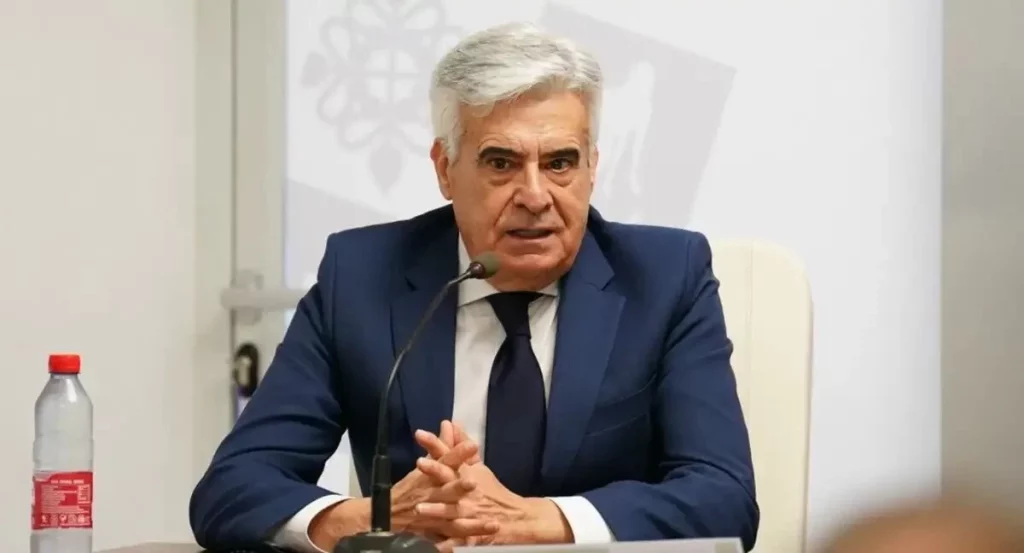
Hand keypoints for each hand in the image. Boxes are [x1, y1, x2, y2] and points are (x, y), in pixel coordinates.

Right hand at [308, 431, 495, 550]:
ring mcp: (431, 518)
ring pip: (452, 520)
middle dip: (458, 487)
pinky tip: (469, 546)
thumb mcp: (424, 467)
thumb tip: (450, 424)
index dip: (457, 454)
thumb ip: (441, 447)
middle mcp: (430, 497)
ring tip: (491, 524)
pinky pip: (442, 542)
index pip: (444, 462)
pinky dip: (453, 545)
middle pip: (446, 491)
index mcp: (429, 478)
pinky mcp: (431, 536)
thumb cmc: (408, 490)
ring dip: (470, 523)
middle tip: (474, 482)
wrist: (384, 516)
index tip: (473, 445)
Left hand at [414, 422, 573, 548]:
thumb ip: (461, 445)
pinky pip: (459, 540)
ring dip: (437, 509)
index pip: (449, 455)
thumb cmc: (492, 491)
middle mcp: (468, 491)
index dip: (435, 444)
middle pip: (450, 479)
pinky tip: (436, 547)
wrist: (516, 518)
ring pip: (451, 510)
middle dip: (436, 471)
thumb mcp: (478, 467)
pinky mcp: (472, 534)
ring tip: (420, 508)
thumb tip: (450, 423)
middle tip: (419, 463)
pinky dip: (448, 544)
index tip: (419, 434)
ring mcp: (470, 513)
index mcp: (467, 474)